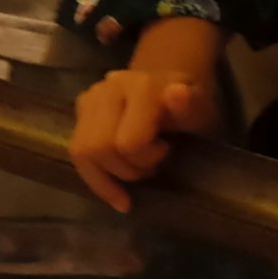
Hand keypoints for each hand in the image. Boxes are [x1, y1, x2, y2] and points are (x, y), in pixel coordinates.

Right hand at [69, 64, 216, 211]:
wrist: (168, 86)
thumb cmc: (188, 107)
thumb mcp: (201, 111)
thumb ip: (191, 106)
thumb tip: (177, 93)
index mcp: (139, 87)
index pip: (127, 142)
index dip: (147, 158)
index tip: (166, 151)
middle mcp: (106, 89)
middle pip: (98, 148)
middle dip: (126, 169)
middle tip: (151, 166)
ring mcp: (89, 99)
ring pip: (81, 151)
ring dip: (108, 174)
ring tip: (133, 171)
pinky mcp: (79, 111)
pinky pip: (76, 151)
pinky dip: (95, 178)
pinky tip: (114, 192)